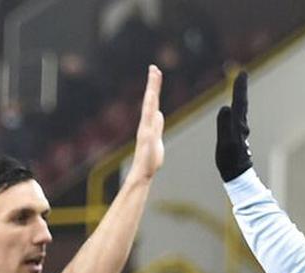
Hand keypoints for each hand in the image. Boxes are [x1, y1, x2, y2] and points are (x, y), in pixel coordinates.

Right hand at [129, 65, 164, 181]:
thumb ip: (158, 125)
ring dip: (151, 92)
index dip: (154, 87)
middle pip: (150, 100)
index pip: (152, 101)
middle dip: (152, 84)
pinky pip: (149, 120)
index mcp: (149, 122)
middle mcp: (146, 123)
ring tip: (154, 77)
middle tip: (154, 68)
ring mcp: (146, 129)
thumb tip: (159, 113)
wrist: (144, 171)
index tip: (155, 72)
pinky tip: (153, 101)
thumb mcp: (157, 137)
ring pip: (149, 107)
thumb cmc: (150, 158)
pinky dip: (150, 110)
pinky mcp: (147, 138)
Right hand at [215, 71, 251, 181]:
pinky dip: (236, 112)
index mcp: (238, 125)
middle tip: (242, 76)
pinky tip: (235, 113)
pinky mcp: (237, 139)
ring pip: (240, 112)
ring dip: (239, 99)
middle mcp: (241, 126)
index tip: (243, 73)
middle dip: (240, 90)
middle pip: (242, 104)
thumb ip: (225, 125)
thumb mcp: (225, 143)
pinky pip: (237, 120)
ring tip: (238, 90)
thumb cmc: (230, 161)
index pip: (239, 102)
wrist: (238, 176)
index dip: (240, 88)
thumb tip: (225, 107)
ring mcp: (240, 133)